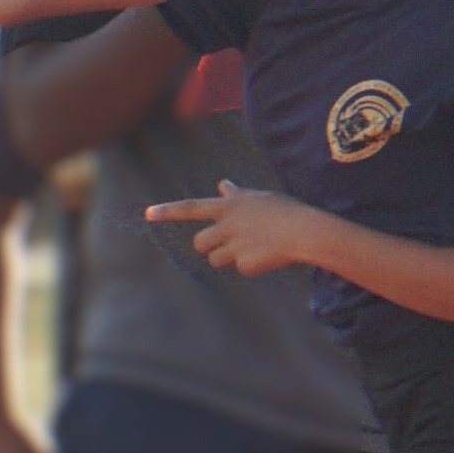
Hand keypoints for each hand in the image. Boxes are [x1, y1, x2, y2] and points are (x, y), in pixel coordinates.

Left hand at [144, 187, 339, 280]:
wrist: (305, 232)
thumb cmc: (284, 211)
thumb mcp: (259, 197)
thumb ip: (237, 195)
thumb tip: (223, 184)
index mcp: (228, 207)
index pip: (191, 207)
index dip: (168, 211)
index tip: (148, 214)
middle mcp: (227, 226)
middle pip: (199, 243)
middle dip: (208, 246)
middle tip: (227, 242)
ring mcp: (235, 246)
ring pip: (216, 259)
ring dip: (228, 256)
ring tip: (253, 246)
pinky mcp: (245, 265)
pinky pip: (240, 268)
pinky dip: (251, 265)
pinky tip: (267, 256)